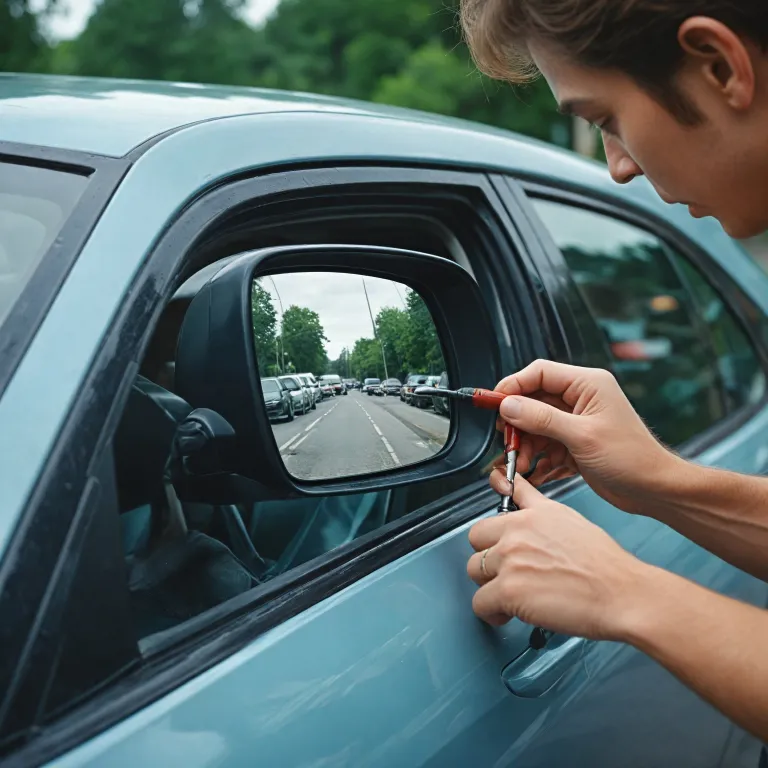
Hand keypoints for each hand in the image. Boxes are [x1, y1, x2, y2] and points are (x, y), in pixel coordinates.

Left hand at [467, 476, 647, 638]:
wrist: (622, 593)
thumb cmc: (605, 564)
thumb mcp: (568, 517)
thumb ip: (535, 504)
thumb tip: (516, 487)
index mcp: (532, 514)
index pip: (491, 514)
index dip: (493, 537)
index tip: (493, 545)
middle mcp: (517, 532)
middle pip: (475, 541)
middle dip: (487, 559)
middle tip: (507, 574)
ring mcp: (510, 560)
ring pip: (473, 571)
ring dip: (488, 586)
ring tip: (510, 597)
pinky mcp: (508, 590)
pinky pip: (479, 603)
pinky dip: (491, 613)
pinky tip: (507, 615)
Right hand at [490, 359, 677, 514]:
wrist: (654, 490)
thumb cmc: (633, 458)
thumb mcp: (581, 436)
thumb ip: (542, 419)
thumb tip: (509, 405)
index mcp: (587, 384)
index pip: (539, 373)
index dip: (513, 386)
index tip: (494, 403)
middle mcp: (580, 399)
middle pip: (533, 401)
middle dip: (517, 423)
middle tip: (507, 440)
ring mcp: (576, 421)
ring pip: (535, 426)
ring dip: (526, 445)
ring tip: (522, 463)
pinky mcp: (574, 443)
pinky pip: (545, 445)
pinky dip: (537, 458)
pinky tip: (535, 471)